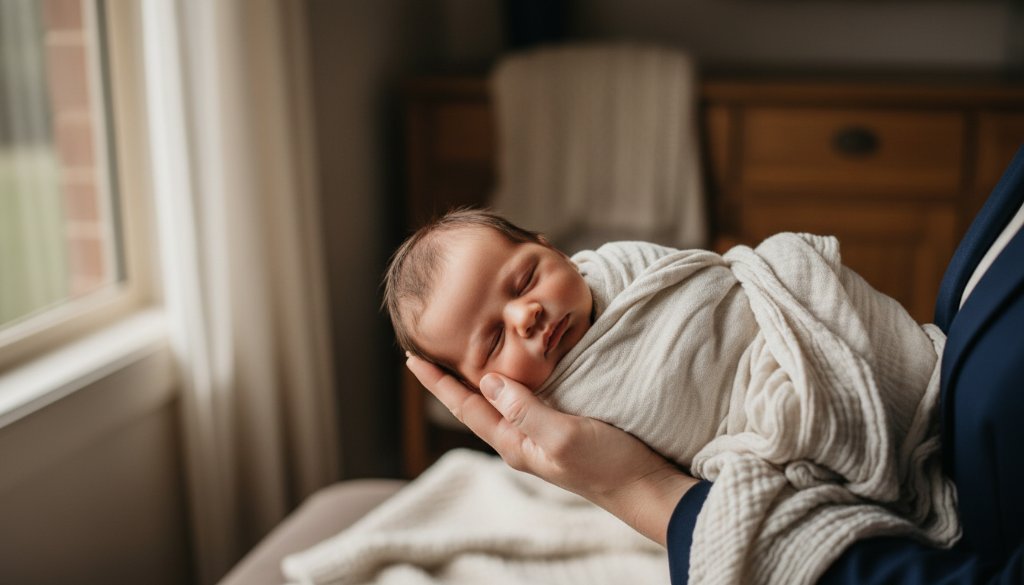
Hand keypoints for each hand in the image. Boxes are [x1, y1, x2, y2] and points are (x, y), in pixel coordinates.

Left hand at [406, 355, 698, 544]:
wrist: (646, 488)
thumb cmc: (608, 465)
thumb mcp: (564, 435)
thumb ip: (525, 409)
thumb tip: (487, 380)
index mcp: (514, 443)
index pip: (466, 408)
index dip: (438, 383)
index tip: (412, 358)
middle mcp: (521, 439)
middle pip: (475, 405)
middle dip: (449, 380)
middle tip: (427, 350)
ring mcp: (541, 435)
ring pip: (499, 401)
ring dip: (477, 378)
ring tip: (460, 355)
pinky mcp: (562, 428)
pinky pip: (525, 399)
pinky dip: (512, 379)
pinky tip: (515, 368)